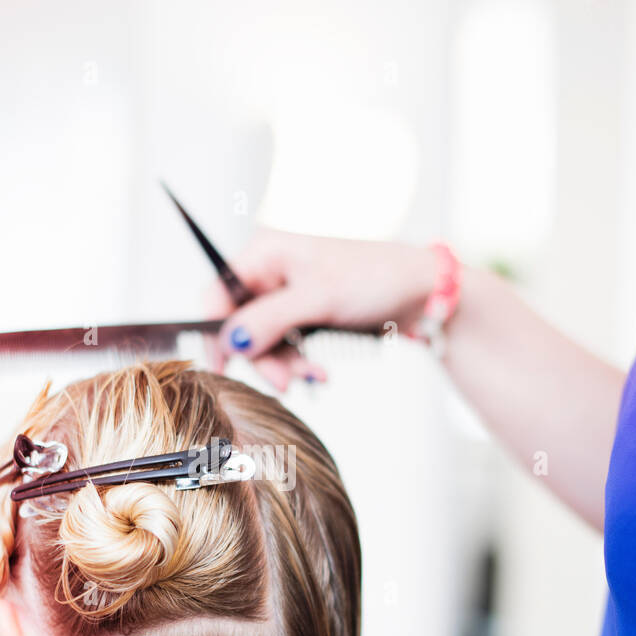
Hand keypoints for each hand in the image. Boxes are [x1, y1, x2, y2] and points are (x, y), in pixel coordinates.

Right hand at [204, 228, 435, 390]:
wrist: (420, 291)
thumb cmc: (376, 276)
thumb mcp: (319, 298)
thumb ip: (270, 319)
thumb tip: (231, 340)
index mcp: (265, 252)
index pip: (217, 292)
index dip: (215, 331)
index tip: (221, 366)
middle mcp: (270, 271)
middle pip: (239, 323)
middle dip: (262, 357)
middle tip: (284, 383)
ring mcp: (285, 294)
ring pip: (262, 341)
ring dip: (284, 365)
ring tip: (313, 376)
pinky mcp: (302, 314)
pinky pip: (284, 346)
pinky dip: (298, 363)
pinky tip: (318, 372)